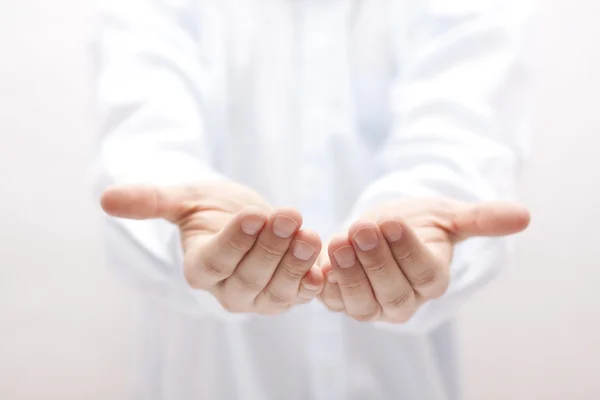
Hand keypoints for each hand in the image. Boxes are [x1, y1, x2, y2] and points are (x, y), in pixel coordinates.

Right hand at [101, 181, 324, 314]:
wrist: (248, 218)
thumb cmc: (213, 207)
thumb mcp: (184, 197)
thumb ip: (151, 200)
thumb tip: (106, 198)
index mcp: (200, 267)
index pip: (216, 260)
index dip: (235, 240)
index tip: (254, 214)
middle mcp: (228, 290)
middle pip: (250, 276)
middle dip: (271, 247)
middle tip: (289, 215)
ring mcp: (260, 297)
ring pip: (278, 289)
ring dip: (296, 263)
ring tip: (310, 233)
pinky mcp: (287, 296)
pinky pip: (301, 294)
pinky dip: (313, 281)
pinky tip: (325, 263)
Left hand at [319, 198, 529, 322]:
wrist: (378, 228)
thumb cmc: (415, 221)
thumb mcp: (446, 214)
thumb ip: (479, 219)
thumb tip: (524, 215)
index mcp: (432, 280)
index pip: (423, 273)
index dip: (408, 251)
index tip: (393, 222)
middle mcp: (403, 301)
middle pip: (392, 293)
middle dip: (376, 261)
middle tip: (362, 229)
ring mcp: (371, 306)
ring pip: (361, 303)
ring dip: (349, 273)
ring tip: (338, 241)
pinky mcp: (341, 301)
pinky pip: (331, 300)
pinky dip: (324, 284)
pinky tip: (318, 260)